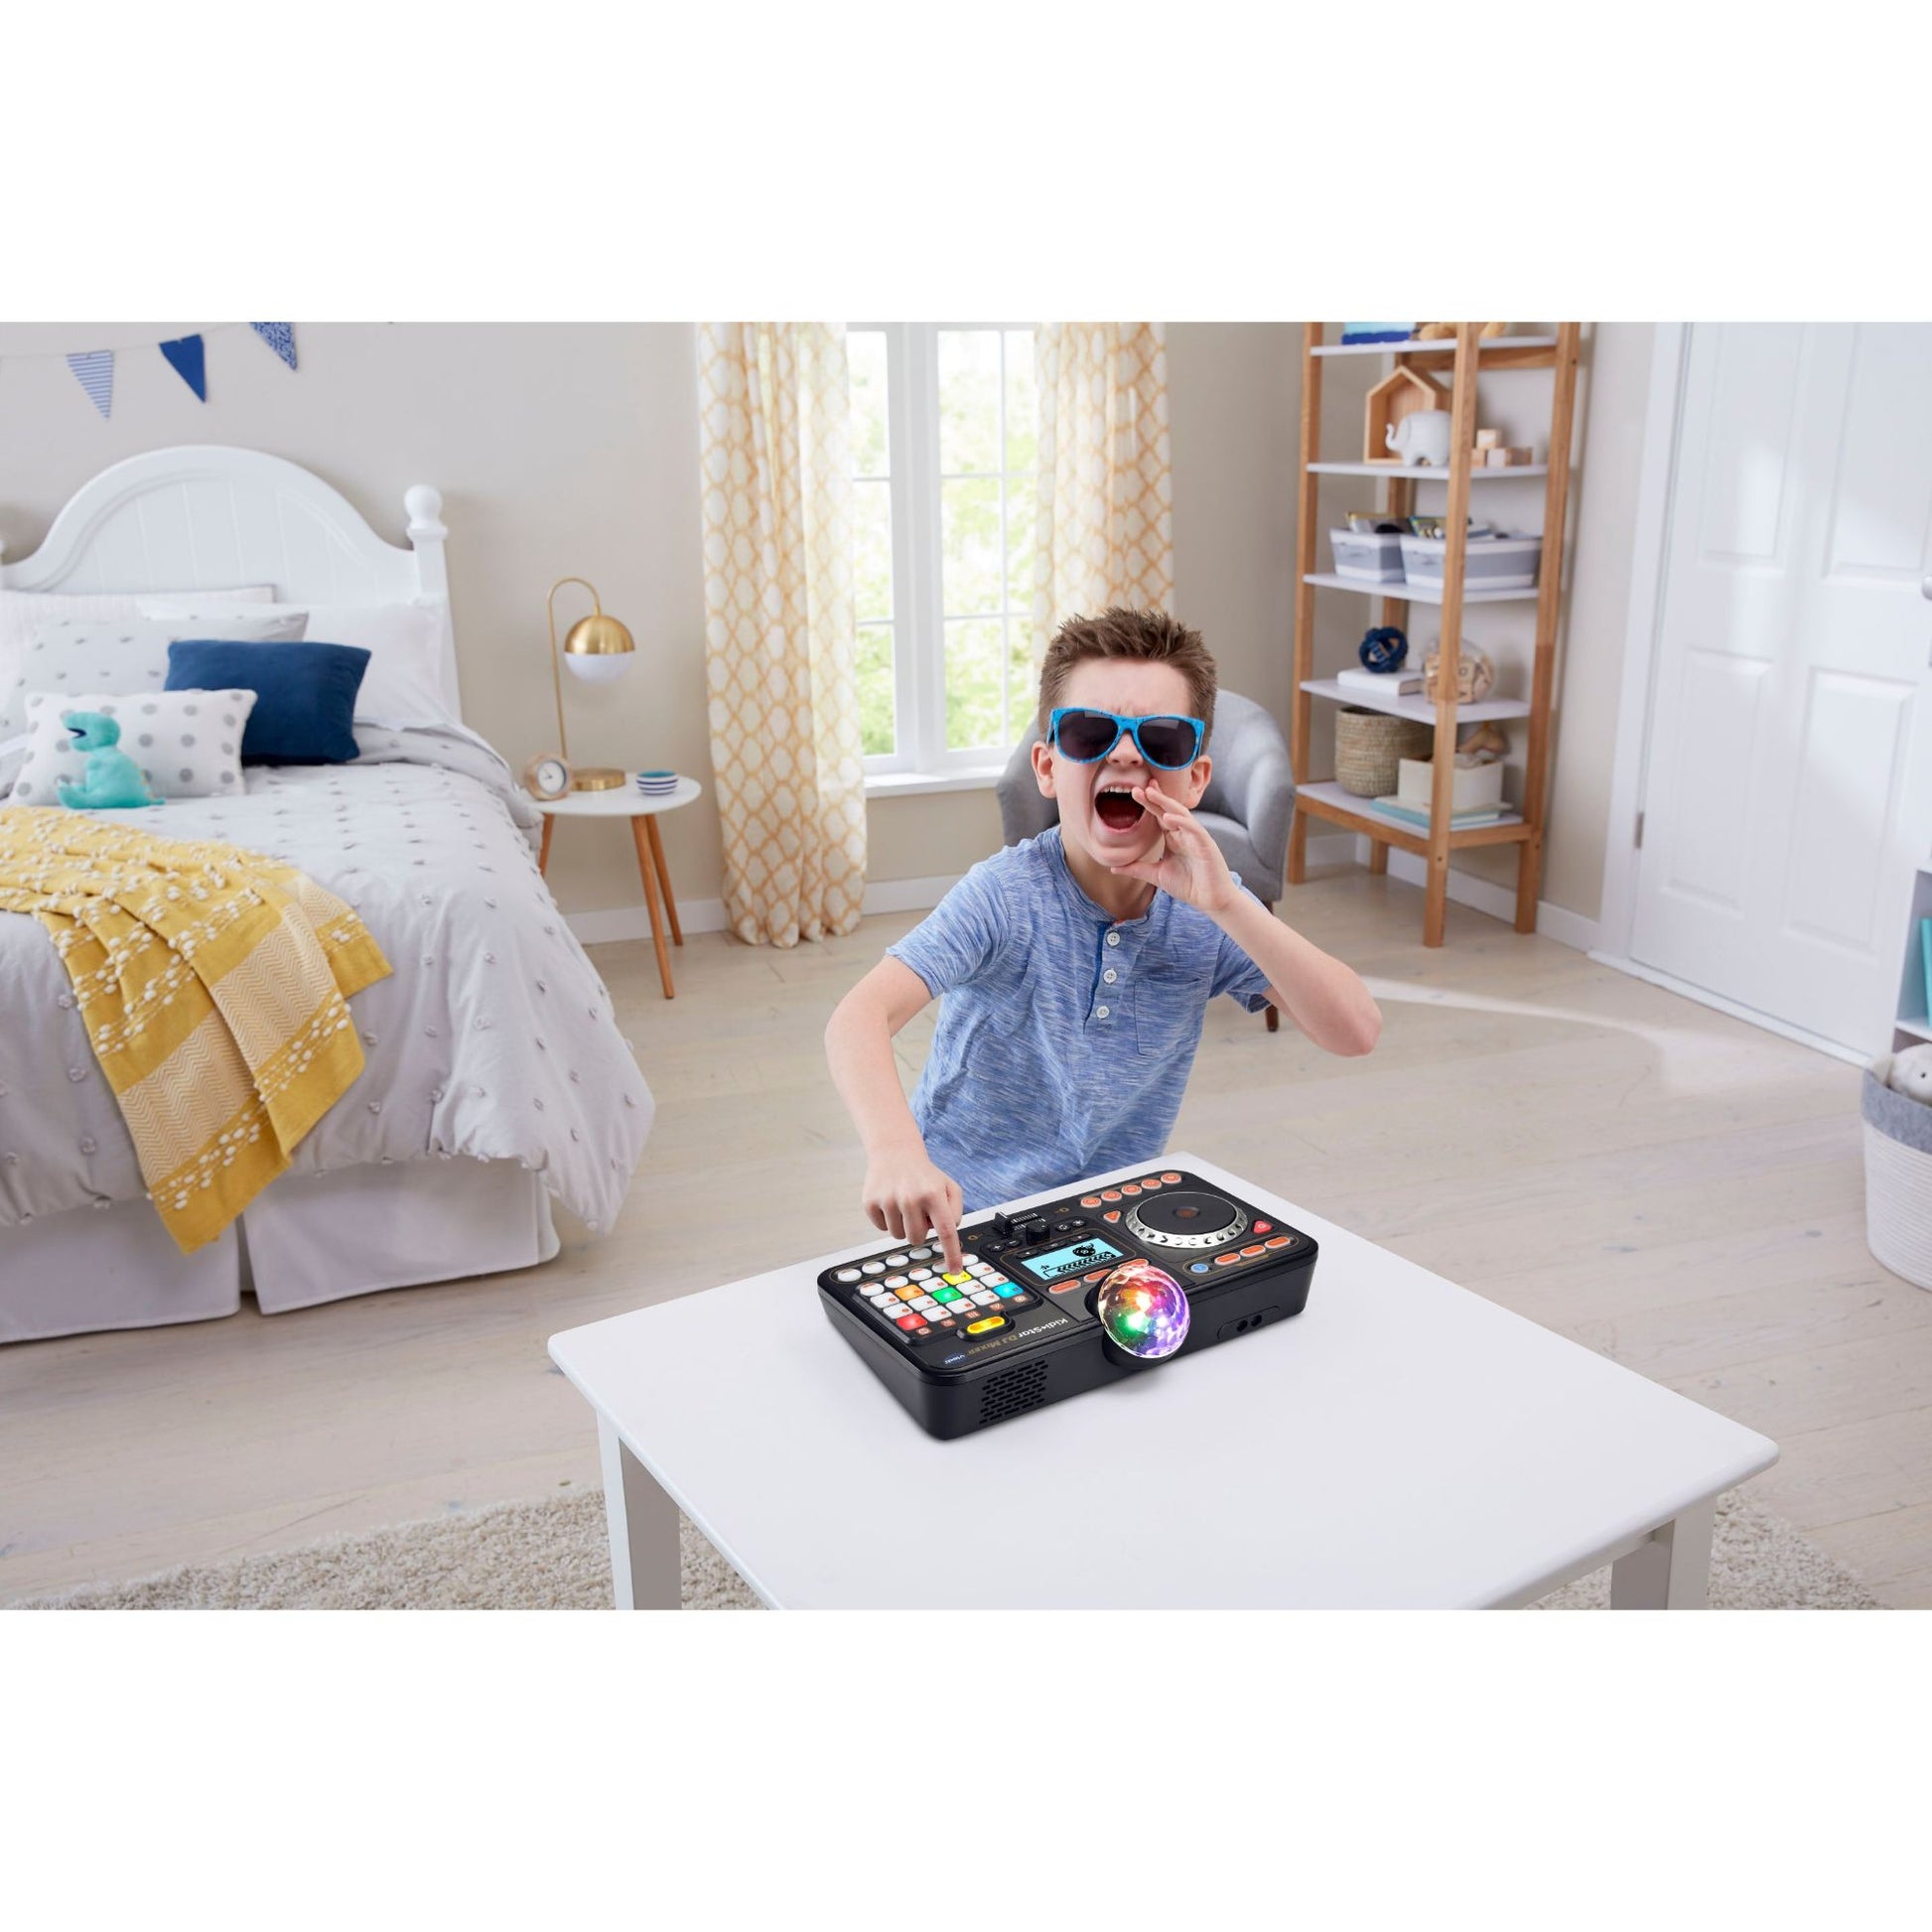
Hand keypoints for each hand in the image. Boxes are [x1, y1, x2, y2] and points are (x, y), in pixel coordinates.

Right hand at [861, 1145, 964, 1271]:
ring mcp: (888, 1200)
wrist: (894, 1152)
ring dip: (903, 1225)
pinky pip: (881, 1229)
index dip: (951, 1254)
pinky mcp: (870, 1202)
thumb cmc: (925, 1175)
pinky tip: (890, 1201)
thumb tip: (949, 1232)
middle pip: (917, 1239)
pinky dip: (887, 1220)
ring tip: (904, 1204)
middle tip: (918, 1211)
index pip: (946, 1231)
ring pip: (898, 1236)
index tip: (954, 1271)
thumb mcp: (949, 1186)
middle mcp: (910, 1198)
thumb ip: (955, 1211)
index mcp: (933, 1194)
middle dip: (919, 1230)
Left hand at [1109, 785, 1237, 913]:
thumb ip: (1137, 869)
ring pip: (1181, 814)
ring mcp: (1195, 837)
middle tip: (1138, 787)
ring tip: (1150, 793)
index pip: (1159, 816)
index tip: (1134, 792)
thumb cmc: (1188, 886)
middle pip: (1168, 810)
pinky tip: (1168, 817)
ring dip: (1166, 802)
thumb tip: (1113, 867)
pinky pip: (1193, 829)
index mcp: (1174, 838)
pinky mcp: (1206, 845)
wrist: (1211, 900)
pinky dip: (1181, 821)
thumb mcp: (1157, 876)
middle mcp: (1184, 834)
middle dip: (1154, 798)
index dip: (1148, 804)